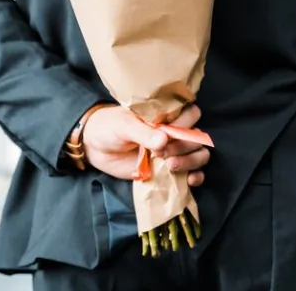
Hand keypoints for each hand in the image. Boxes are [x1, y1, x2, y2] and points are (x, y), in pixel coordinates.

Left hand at [84, 105, 209, 186]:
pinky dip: (196, 176)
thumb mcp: (123, 125)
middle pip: (197, 138)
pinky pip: (193, 172)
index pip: (192, 115)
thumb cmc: (110, 128)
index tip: (166, 133)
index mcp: (167, 116)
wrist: (95, 148)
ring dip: (191, 161)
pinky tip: (190, 180)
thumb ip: (143, 132)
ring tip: (171, 166)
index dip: (184, 125)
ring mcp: (174, 152)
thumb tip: (164, 140)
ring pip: (199, 154)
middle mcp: (175, 132)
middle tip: (161, 153)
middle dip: (184, 147)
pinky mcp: (169, 169)